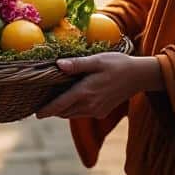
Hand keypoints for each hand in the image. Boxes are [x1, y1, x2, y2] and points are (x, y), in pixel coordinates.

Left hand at [35, 53, 162, 118]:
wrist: (139, 76)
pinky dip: (74, 108)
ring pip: (72, 114)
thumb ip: (77, 64)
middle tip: (41, 101)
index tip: (36, 114)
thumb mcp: (97, 60)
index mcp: (85, 92)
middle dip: (52, 109)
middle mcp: (89, 105)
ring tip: (54, 99)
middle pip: (64, 112)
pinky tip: (73, 97)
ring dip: (63, 109)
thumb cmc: (117, 64)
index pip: (60, 105)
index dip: (46, 110)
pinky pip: (82, 113)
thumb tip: (58, 65)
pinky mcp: (101, 112)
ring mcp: (96, 110)